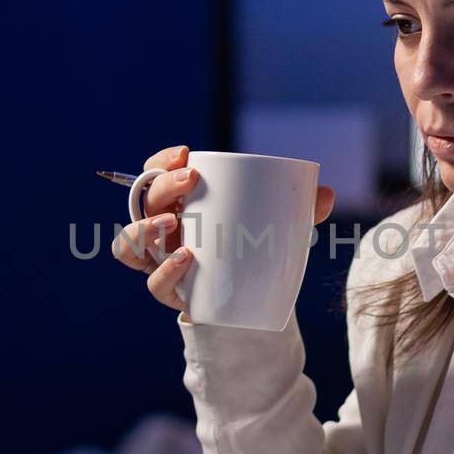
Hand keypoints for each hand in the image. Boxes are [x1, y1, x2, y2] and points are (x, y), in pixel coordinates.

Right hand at [111, 144, 335, 311]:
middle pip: (144, 202)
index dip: (161, 161)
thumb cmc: (252, 249)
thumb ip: (299, 211)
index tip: (185, 153)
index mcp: (178, 204)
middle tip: (191, 179)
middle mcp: (160, 230)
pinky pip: (154, 283)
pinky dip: (166, 270)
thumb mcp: (275, 226)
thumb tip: (325, 194)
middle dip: (163, 186)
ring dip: (144, 229)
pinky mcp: (170, 291)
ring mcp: (159, 262)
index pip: (154, 174)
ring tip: (172, 223)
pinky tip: (186, 259)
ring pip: (128, 245)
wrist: (248, 301)